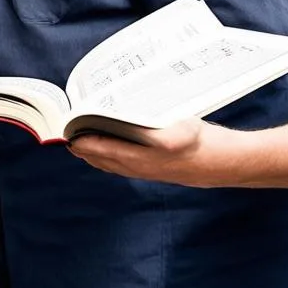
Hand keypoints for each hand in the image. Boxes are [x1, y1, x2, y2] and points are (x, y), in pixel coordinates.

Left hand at [68, 119, 241, 186]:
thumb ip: (151, 124)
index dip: (82, 138)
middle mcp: (140, 166)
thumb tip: (122, 115)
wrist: (222, 163)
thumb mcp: (178, 125)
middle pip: (100, 158)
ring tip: (77, 139)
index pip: (102, 147)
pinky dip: (105, 158)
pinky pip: (119, 167)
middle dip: (81, 145)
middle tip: (65, 130)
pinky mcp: (149, 172)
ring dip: (91, 153)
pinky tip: (102, 150)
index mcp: (143, 155)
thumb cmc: (201, 141)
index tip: (67, 127)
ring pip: (108, 164)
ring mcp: (144, 172)